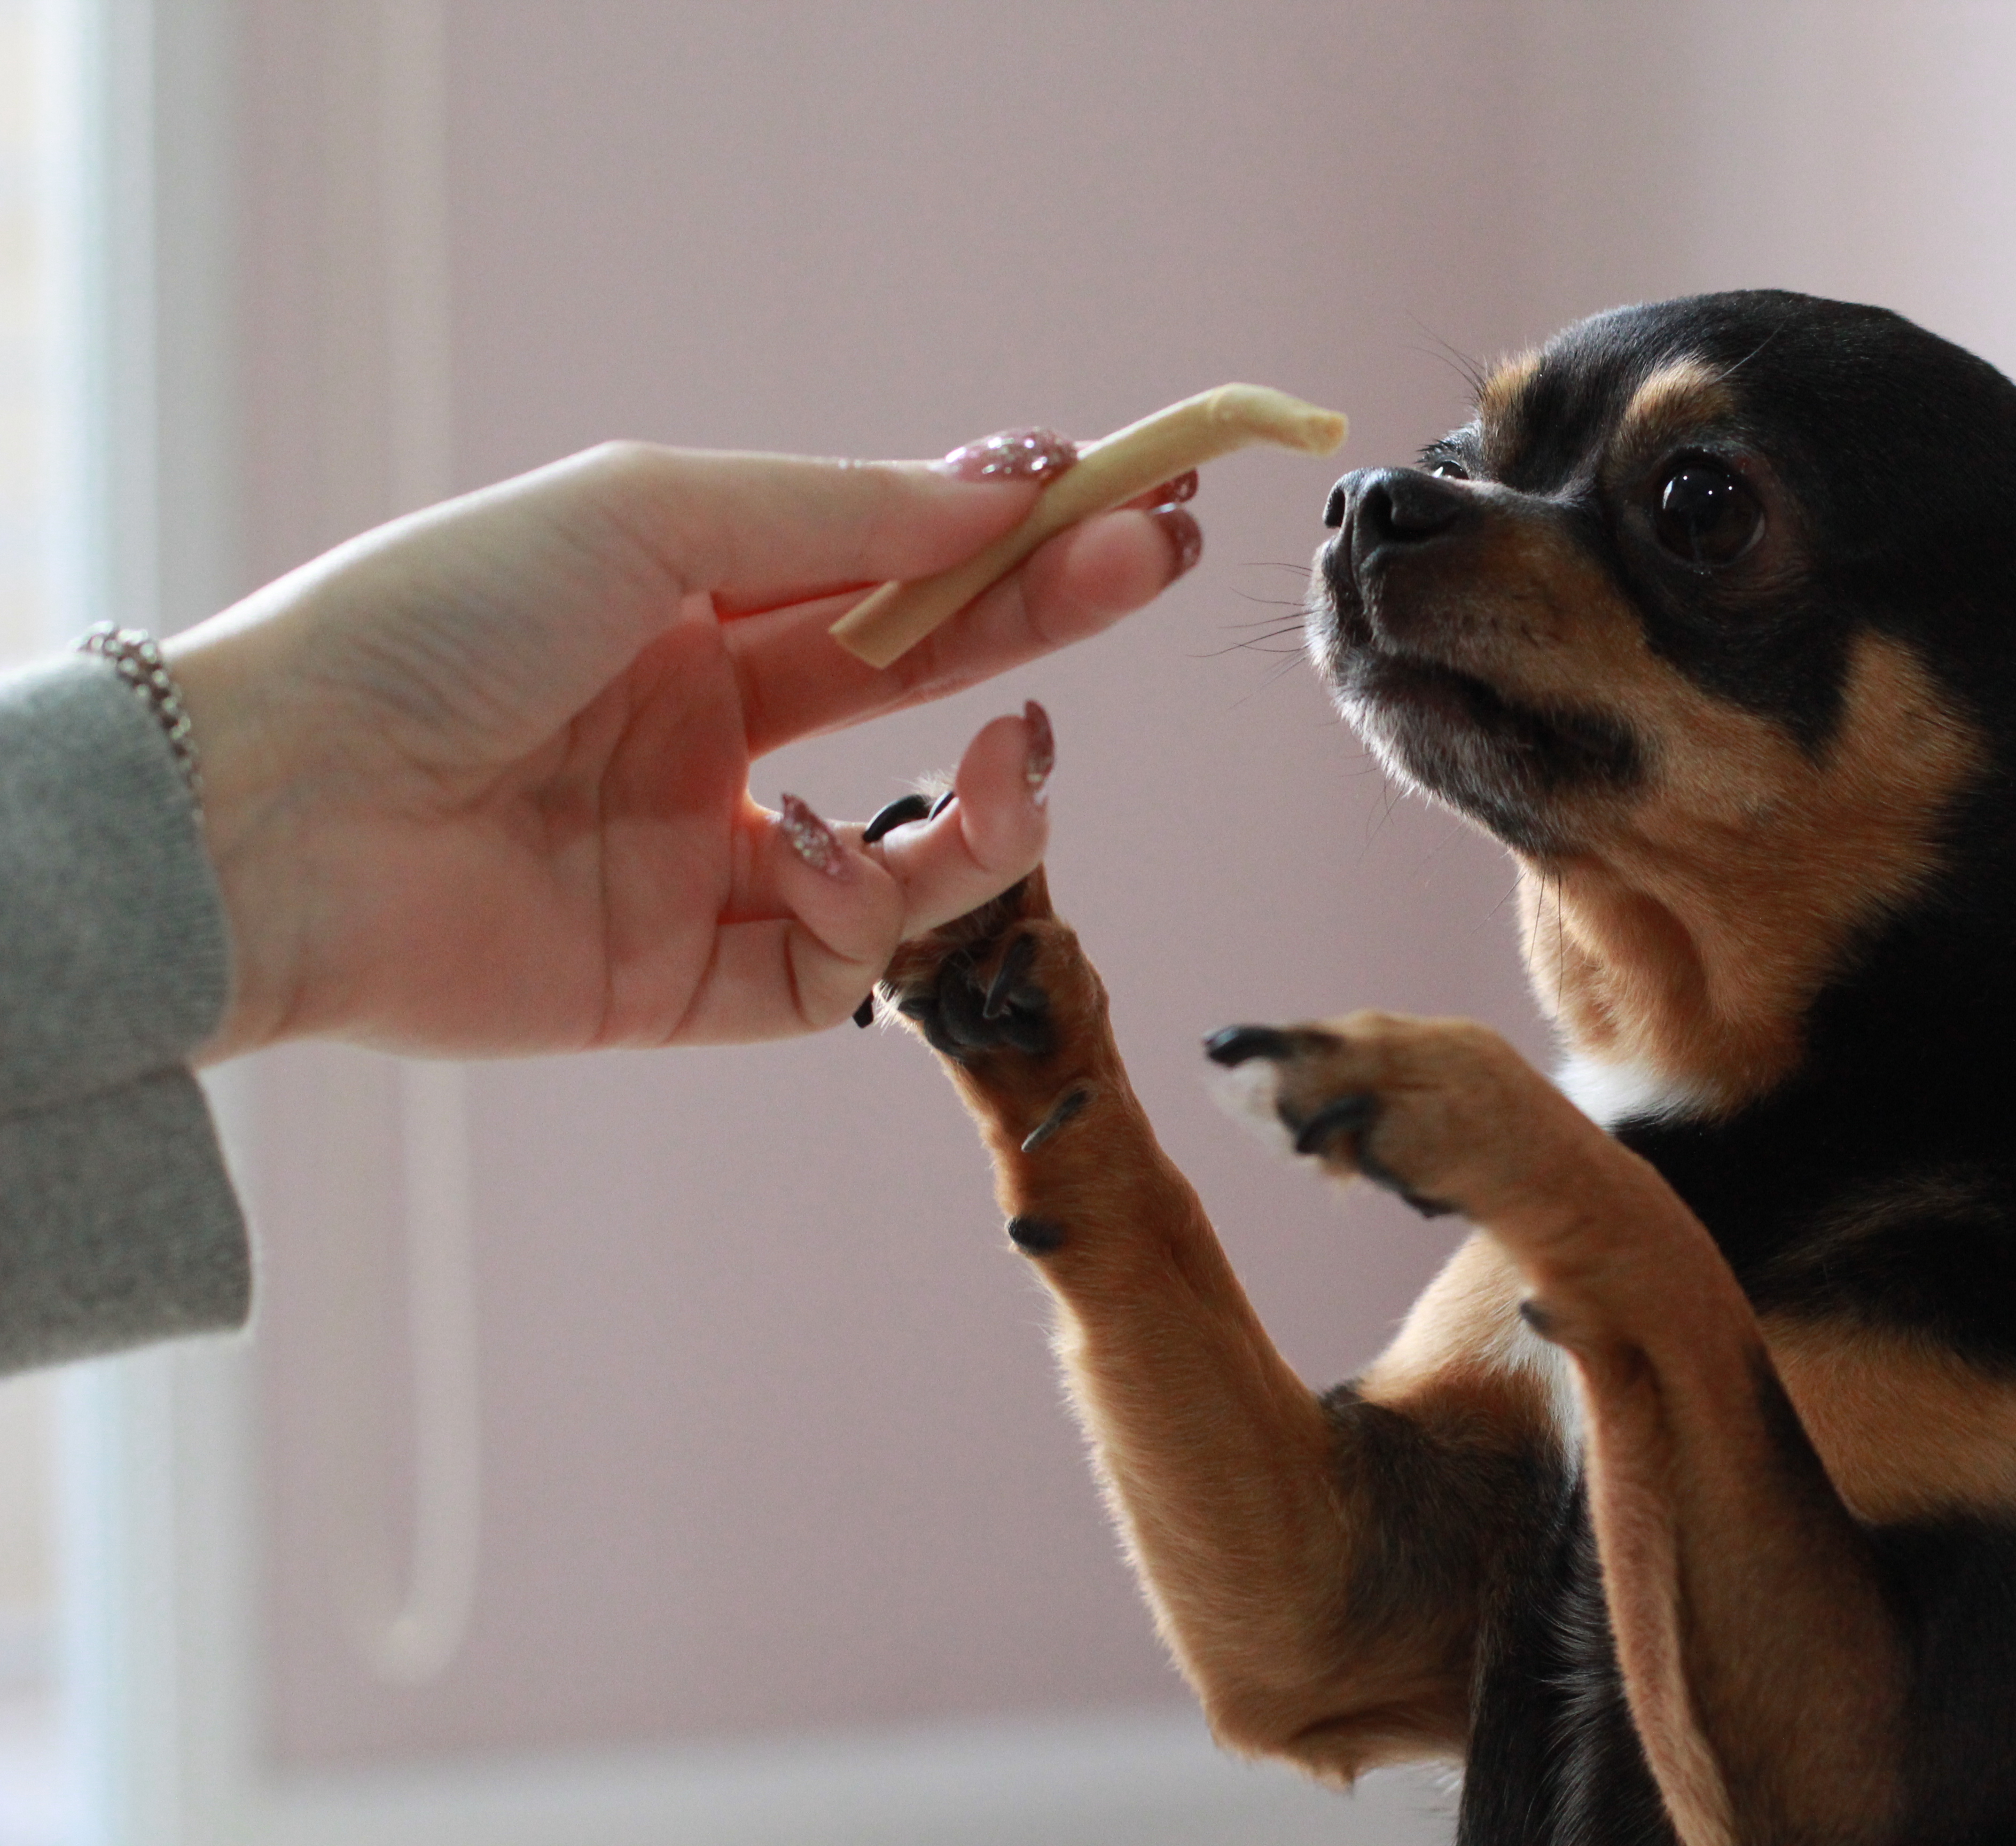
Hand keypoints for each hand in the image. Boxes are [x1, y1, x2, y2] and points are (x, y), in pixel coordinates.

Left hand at [165, 436, 1196, 1060]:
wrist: (284, 811)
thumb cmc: (440, 624)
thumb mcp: (654, 514)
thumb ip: (849, 518)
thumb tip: (1015, 487)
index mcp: (686, 609)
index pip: (892, 573)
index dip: (1017, 545)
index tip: (1133, 506)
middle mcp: (708, 732)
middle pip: (924, 689)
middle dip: (1045, 627)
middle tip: (1157, 569)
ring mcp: (706, 861)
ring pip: (913, 852)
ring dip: (989, 807)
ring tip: (1014, 757)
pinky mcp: (691, 983)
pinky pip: (837, 963)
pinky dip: (861, 907)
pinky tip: (814, 847)